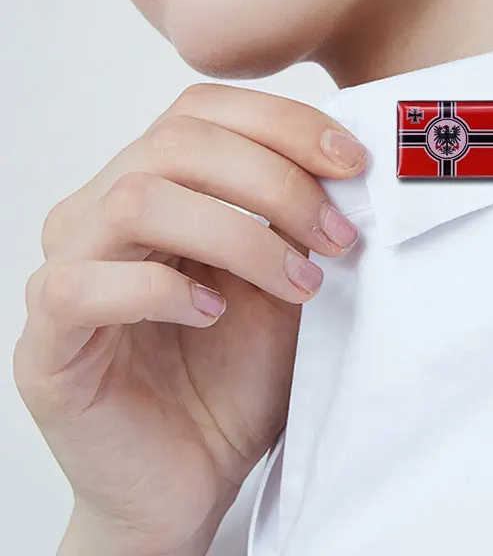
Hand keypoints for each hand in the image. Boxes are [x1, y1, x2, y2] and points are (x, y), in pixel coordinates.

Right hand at [13, 83, 367, 554]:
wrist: (194, 476)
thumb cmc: (238, 375)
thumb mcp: (286, 279)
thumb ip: (298, 219)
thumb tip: (344, 163)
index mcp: (154, 186)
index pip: (202, 111)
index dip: (281, 122)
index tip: (351, 161)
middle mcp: (100, 214)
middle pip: (176, 142)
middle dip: (276, 181)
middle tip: (338, 235)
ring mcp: (66, 271)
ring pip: (138, 200)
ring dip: (239, 237)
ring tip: (299, 283)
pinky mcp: (45, 344)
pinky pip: (83, 286)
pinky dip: (162, 290)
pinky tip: (213, 314)